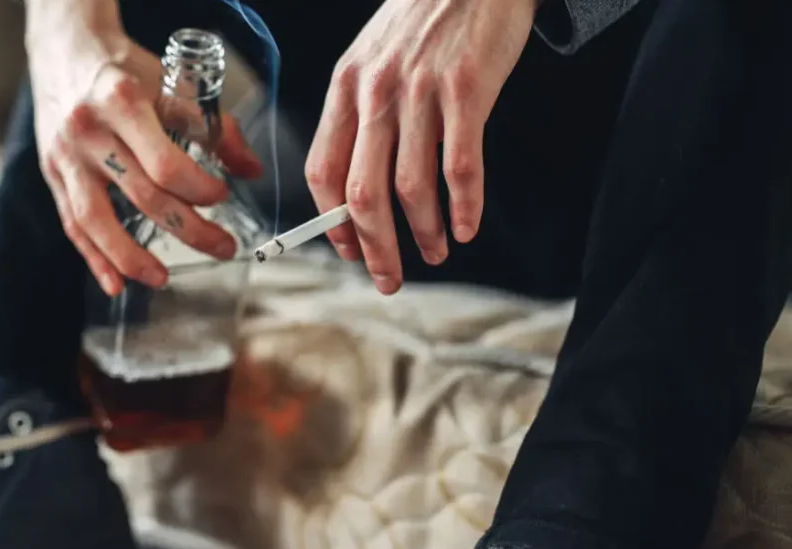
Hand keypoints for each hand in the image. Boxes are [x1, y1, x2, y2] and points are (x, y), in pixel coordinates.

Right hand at [24, 3, 263, 295]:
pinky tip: (114, 283)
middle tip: (222, 246)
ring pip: (96, 220)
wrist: (65, 50)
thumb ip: (213, 127)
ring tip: (161, 277)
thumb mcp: (171, 84)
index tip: (222, 196)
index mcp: (122, 102)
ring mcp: (66, 157)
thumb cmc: (124, 69)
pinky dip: (94, 258)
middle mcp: (89, 131)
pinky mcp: (52, 175)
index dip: (199, 189)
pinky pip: (72, 224)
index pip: (165, 164)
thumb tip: (250, 170)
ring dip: (131, 257)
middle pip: (141, 196)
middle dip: (188, 229)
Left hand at [304, 0, 537, 293]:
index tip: (350, 252)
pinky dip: (465, 206)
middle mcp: (375, 93)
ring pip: (410, 188)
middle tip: (390, 278)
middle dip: (375, 249)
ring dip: (424, 233)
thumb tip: (356, 182)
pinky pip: (460, 165)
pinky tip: (468, 227)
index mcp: (345, 89)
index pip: (323, 172)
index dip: (333, 224)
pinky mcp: (467, 90)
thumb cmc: (423, 19)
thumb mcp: (372, 58)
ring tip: (437, 252)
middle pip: (362, 194)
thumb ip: (361, 113)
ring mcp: (420, 92)